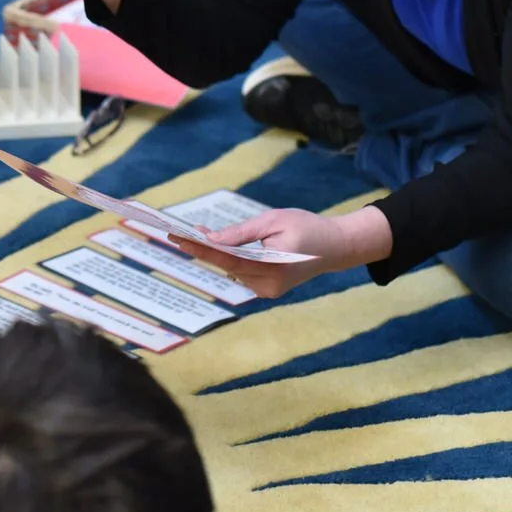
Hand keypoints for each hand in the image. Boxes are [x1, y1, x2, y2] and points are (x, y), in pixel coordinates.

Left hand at [170, 206, 390, 298]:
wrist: (334, 247)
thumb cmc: (305, 227)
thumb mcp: (273, 221)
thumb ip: (241, 233)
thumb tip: (211, 239)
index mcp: (274, 265)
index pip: (229, 259)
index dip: (201, 248)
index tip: (178, 237)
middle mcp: (269, 285)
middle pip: (227, 267)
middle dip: (204, 249)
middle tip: (177, 232)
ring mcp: (269, 291)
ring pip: (233, 271)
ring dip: (216, 254)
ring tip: (194, 234)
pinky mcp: (268, 291)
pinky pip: (242, 274)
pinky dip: (230, 261)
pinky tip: (218, 247)